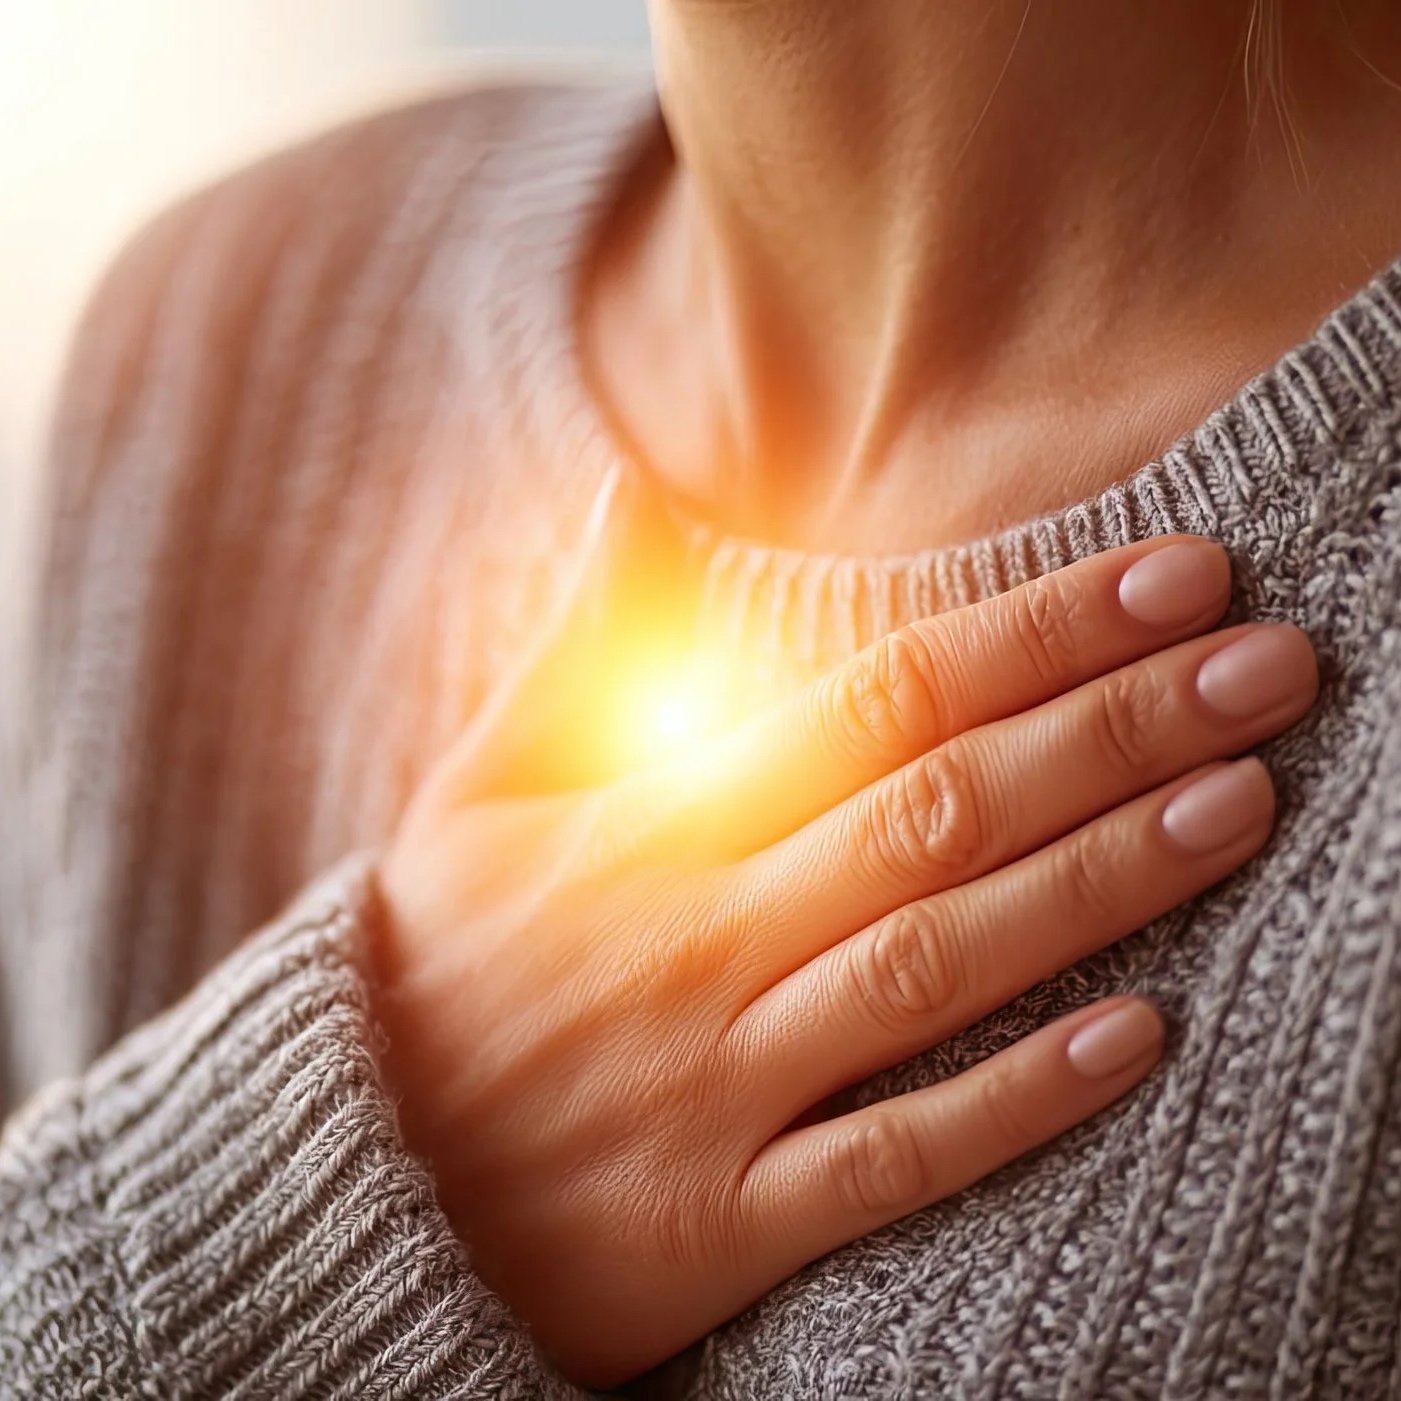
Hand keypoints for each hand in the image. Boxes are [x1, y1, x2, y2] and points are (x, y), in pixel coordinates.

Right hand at [375, 534, 1316, 1387]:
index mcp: (646, 823)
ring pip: (938, 963)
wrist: (348, 1171)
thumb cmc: (433, 959)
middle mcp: (698, 937)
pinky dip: (1015, 1098)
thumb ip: (581, 643)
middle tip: (1270, 669)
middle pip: (939, 811)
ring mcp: (716, 1080)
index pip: (878, 696)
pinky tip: (1140, 1038)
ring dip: (1100, 885)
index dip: (1035, 630)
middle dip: (1113, 731)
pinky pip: (893, 1157)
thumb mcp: (477, 786)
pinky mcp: (723, 1219)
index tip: (1174, 577)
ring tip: (1243, 804)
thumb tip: (638, 493)